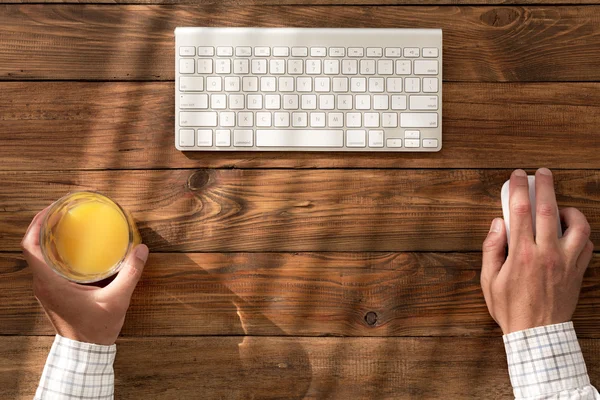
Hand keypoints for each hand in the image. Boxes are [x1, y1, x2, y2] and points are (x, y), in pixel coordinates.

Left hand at [21, 206, 148, 344]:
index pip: (30, 247)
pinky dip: (54, 252)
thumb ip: (130, 273)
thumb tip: (141, 249)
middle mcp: (43, 284)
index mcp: (51, 283)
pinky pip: (46, 266)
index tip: (49, 209)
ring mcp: (45, 290)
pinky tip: (72, 248)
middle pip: (32, 248)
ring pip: (38, 257)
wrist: (85, 353)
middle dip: (43, 226)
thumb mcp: (117, 300)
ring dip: (47, 239)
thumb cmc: (96, 329)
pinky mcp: (52, 294)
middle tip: (61, 212)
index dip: (36, 225)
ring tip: (65, 225)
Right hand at [481, 168, 593, 333]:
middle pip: (549, 209)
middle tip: (542, 173)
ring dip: (569, 209)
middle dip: (545, 185)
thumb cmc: (511, 308)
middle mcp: (547, 253)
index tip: (518, 176)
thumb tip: (498, 224)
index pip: (520, 210)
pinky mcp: (578, 270)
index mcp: (522, 253)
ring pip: (577, 224)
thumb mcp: (489, 279)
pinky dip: (580, 231)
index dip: (519, 188)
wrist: (537, 334)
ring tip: (559, 205)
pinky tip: (569, 230)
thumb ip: (492, 248)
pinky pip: (586, 244)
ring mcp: (566, 261)